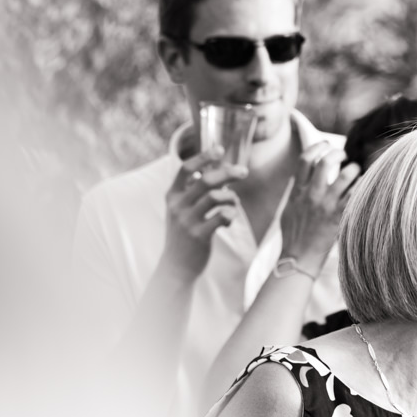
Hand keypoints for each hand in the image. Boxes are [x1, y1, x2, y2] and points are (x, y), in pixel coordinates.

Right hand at [162, 152, 247, 281]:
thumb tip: (217, 172)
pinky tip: (227, 221)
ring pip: (216, 197)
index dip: (203, 156)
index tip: (220, 149)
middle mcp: (177, 206)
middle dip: (228, 173)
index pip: (185, 168)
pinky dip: (230, 215)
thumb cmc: (184, 235)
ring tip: (232, 205)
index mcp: (172, 196)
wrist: (176, 267)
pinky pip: (222, 216)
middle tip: (244, 172)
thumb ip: (193, 192)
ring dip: (231, 198)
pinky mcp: (199, 235)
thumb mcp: (181, 211)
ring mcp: (187, 221)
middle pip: (206, 180)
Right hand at [278, 142, 358, 276]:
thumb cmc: (293, 237)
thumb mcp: (288, 210)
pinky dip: (362, 187)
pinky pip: (355, 195)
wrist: (298, 259)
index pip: (304, 159)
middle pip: (325, 162)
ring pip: (345, 176)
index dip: (316, 147)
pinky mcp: (339, 217)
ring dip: (353, 169)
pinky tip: (364, 188)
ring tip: (355, 172)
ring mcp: (326, 206)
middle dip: (337, 152)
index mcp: (297, 192)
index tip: (325, 144)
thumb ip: (295, 193)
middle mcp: (311, 195)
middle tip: (343, 154)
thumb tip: (298, 179)